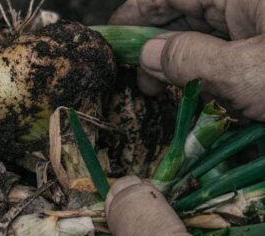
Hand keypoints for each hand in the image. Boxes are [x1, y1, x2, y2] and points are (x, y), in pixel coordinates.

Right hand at [109, 0, 264, 120]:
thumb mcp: (244, 73)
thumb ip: (190, 60)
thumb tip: (147, 54)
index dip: (138, 11)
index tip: (111, 34)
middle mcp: (250, 9)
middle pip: (190, 18)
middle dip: (158, 46)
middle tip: (138, 79)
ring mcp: (261, 34)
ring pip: (209, 42)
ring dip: (184, 69)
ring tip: (164, 94)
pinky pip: (231, 64)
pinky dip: (212, 81)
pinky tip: (202, 100)